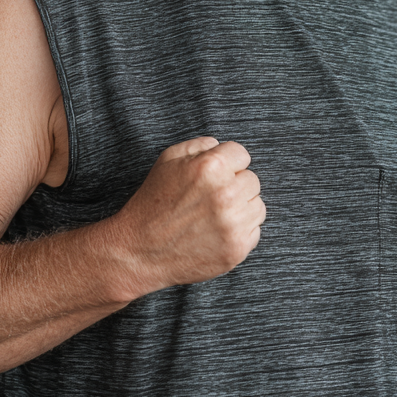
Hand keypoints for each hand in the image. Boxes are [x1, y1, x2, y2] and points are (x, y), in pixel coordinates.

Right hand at [110, 137, 264, 295]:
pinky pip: (254, 231)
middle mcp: (226, 194)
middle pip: (252, 180)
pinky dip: (239, 232)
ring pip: (257, 206)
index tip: (215, 175)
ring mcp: (233, 225)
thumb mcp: (169, 159)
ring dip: (241, 208)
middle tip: (211, 197)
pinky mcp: (236, 249)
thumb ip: (202, 145)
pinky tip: (216, 232)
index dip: (227, 163)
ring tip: (214, 214)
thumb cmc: (154, 201)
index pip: (242, 154)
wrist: (139, 250)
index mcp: (211, 167)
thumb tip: (223, 146)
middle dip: (235, 185)